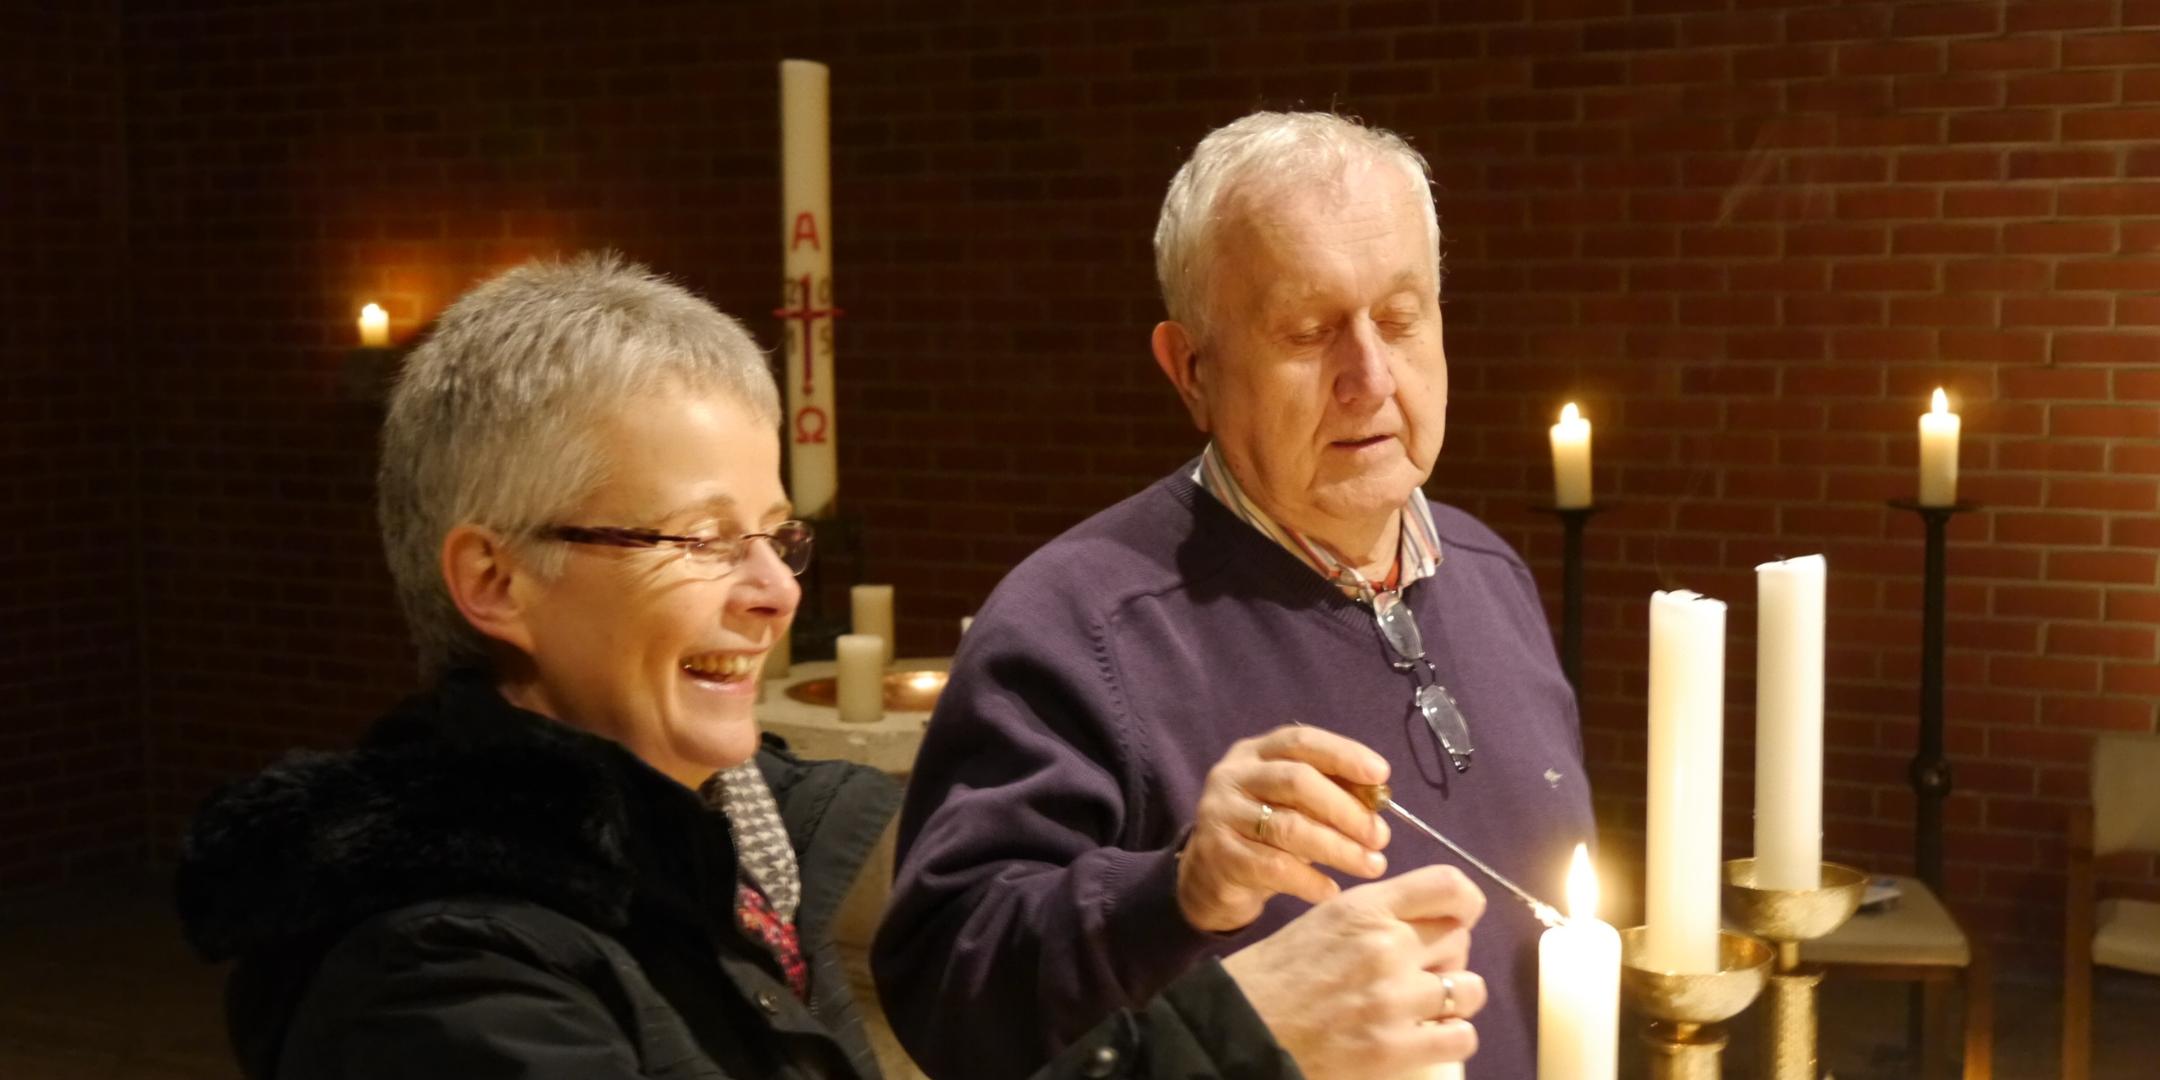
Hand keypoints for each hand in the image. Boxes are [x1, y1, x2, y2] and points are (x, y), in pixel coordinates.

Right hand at [1176, 725, 1392, 933]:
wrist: (1208, 877)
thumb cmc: (1264, 834)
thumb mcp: (1293, 805)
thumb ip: (1329, 794)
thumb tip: (1379, 798)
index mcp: (1255, 753)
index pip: (1301, 742)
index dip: (1343, 754)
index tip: (1381, 774)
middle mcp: (1232, 776)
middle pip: (1296, 781)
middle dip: (1346, 809)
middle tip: (1381, 836)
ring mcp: (1220, 814)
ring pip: (1287, 827)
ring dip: (1338, 848)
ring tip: (1371, 865)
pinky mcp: (1218, 855)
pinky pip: (1272, 867)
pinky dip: (1309, 880)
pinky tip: (1331, 890)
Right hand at [1221, 865, 1488, 1078]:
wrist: (1241, 1029)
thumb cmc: (1275, 975)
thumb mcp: (1323, 922)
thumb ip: (1375, 916)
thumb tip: (1429, 921)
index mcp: (1364, 909)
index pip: (1448, 886)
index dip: (1466, 903)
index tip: (1461, 918)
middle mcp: (1385, 946)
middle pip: (1460, 939)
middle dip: (1447, 956)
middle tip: (1422, 972)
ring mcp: (1394, 999)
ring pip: (1470, 989)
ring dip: (1454, 999)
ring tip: (1426, 1007)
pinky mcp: (1395, 1048)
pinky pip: (1462, 1036)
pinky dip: (1451, 1037)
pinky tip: (1428, 1036)